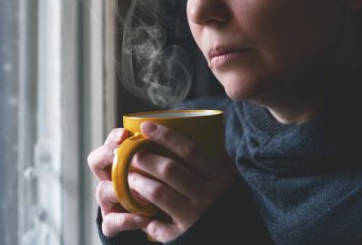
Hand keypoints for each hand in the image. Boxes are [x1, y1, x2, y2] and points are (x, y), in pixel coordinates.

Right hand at [87, 128, 151, 237]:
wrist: (157, 220)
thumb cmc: (160, 188)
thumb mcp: (160, 170)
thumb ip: (160, 156)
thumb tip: (169, 140)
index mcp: (120, 162)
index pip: (110, 143)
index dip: (114, 138)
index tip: (125, 134)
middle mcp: (109, 178)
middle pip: (95, 161)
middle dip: (105, 155)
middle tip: (118, 154)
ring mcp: (108, 201)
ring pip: (102, 191)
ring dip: (120, 189)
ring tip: (142, 191)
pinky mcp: (111, 222)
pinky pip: (112, 221)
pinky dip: (127, 220)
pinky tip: (144, 218)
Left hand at [125, 122, 233, 241]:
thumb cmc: (231, 210)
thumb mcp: (233, 185)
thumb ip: (222, 165)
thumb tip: (212, 140)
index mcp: (218, 180)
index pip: (190, 151)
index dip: (166, 136)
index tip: (146, 127)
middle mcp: (206, 198)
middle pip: (168, 169)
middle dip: (144, 157)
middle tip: (130, 152)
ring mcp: (193, 219)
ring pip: (157, 192)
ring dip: (138, 181)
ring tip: (128, 176)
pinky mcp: (181, 237)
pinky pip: (155, 222)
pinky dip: (142, 213)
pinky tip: (134, 205)